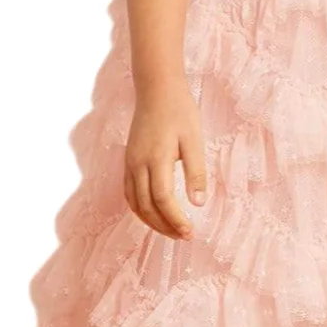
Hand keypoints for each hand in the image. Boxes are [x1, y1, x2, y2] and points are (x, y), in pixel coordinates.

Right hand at [124, 78, 206, 239]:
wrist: (156, 89)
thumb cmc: (179, 111)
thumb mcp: (194, 140)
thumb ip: (195, 172)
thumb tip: (198, 203)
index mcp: (156, 158)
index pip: (162, 200)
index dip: (175, 220)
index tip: (190, 232)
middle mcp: (137, 164)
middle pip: (146, 207)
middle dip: (164, 226)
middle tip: (184, 237)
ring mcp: (130, 163)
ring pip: (134, 203)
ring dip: (151, 222)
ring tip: (172, 231)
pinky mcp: (128, 161)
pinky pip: (129, 193)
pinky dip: (140, 210)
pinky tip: (154, 215)